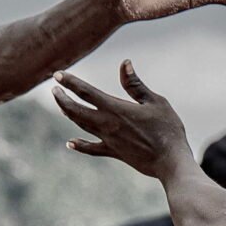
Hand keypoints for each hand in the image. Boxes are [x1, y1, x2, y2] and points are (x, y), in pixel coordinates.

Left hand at [54, 62, 193, 180]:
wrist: (170, 162)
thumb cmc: (168, 130)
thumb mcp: (155, 102)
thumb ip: (135, 84)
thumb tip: (125, 63)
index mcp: (116, 109)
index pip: (86, 92)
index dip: (70, 82)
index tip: (58, 74)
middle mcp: (107, 124)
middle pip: (75, 110)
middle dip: (61, 98)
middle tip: (54, 88)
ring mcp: (108, 140)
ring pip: (81, 125)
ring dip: (68, 114)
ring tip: (62, 105)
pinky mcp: (114, 152)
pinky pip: (92, 149)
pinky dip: (79, 145)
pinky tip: (70, 142)